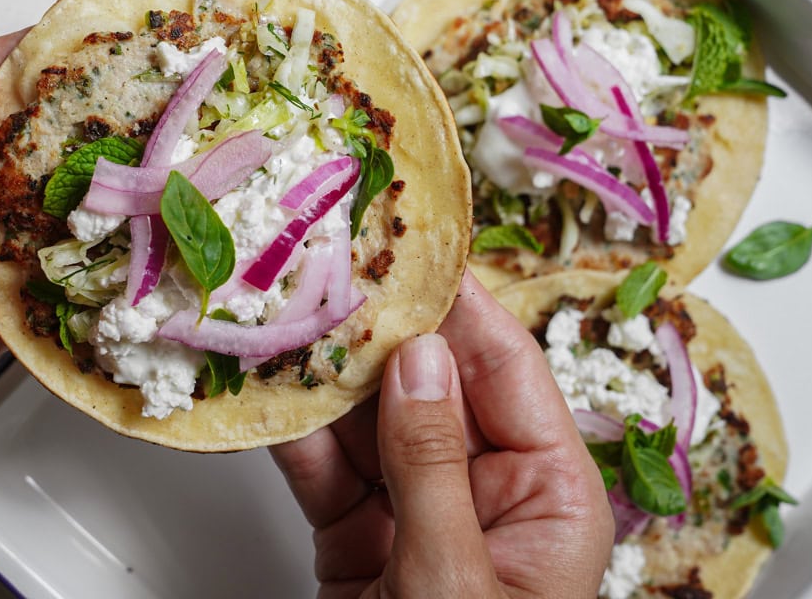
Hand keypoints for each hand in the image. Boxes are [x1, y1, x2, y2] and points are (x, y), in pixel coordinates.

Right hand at [271, 270, 613, 597]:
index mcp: (549, 494)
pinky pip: (325, 468)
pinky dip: (291, 432)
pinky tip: (262, 391)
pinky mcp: (358, 537)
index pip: (506, 369)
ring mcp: (417, 514)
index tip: (413, 245)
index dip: (459, 304)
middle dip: (374, 330)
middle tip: (326, 268)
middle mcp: (486, 492)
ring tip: (280, 316)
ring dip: (321, 374)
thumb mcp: (455, 579)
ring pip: (367, 420)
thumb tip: (417, 357)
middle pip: (429, 383)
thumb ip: (431, 465)